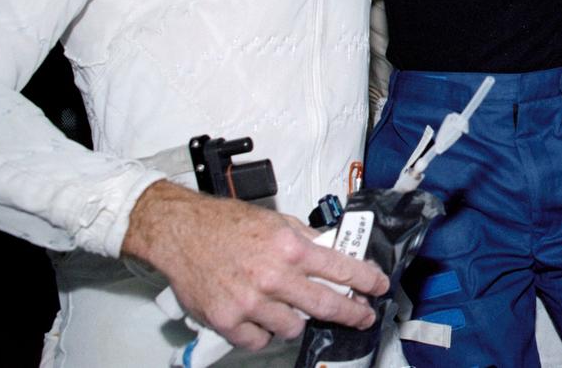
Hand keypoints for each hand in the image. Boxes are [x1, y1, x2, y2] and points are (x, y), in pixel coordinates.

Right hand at [122, 180, 388, 351]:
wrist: (182, 233)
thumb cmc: (226, 224)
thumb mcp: (276, 221)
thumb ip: (306, 239)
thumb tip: (334, 252)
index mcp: (290, 248)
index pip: (342, 268)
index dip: (367, 281)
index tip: (379, 287)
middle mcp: (273, 276)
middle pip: (326, 306)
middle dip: (351, 313)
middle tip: (362, 316)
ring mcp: (251, 302)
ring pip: (293, 328)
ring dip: (297, 320)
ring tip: (288, 308)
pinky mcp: (228, 320)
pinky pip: (260, 340)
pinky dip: (264, 333)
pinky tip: (260, 318)